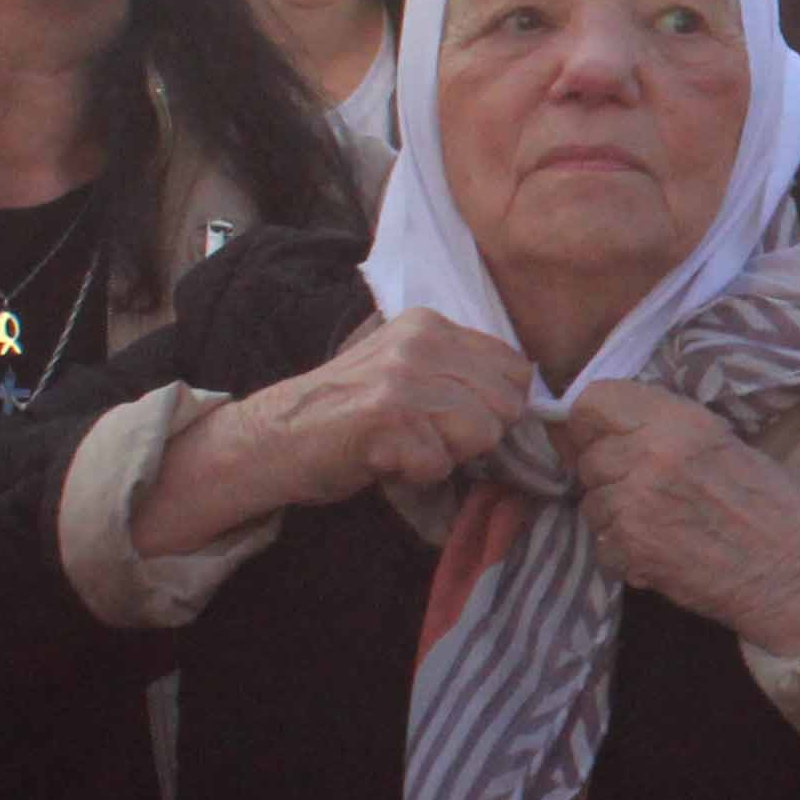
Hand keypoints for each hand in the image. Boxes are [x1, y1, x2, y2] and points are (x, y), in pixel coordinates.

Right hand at [135, 309, 537, 555]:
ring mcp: (403, 376)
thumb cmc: (346, 415)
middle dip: (475, 436)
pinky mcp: (388, 416)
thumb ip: (461, 376)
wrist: (272, 437)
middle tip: (424, 439)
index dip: (497, 407)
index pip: (516, 368)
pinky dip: (416, 475)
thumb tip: (527, 407)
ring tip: (402, 447)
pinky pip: (439, 463)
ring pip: (482, 433)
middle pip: (507, 405)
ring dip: (446, 456)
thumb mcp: (408, 373)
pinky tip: (383, 459)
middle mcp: (421, 341)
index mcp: (431, 324)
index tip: (456, 421)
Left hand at [563, 380, 799, 655]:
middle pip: (587, 456)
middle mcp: (650, 457)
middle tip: (644, 487)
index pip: (592, 403)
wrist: (790, 573)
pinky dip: (622, 549)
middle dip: (607, 472)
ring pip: (590, 501)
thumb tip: (607, 426)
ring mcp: (634, 504)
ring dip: (614, 512)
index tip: (605, 436)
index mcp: (678, 423)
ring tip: (657, 520)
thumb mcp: (723, 441)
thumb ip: (664, 427)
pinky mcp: (629, 548)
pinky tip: (658, 548)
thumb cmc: (768, 506)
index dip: (591, 422)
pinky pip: (601, 542)